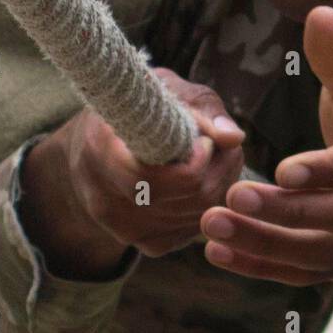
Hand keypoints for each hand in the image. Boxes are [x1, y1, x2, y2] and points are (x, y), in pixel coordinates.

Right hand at [20, 68, 244, 277]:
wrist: (98, 146)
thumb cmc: (138, 108)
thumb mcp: (165, 90)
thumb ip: (201, 110)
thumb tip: (233, 138)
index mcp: (100, 149)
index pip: (154, 176)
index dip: (195, 159)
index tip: (205, 139)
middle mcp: (104, 197)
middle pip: (186, 196)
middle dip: (218, 169)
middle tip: (223, 147)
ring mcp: (123, 227)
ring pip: (195, 214)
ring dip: (219, 185)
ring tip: (215, 159)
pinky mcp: (146, 242)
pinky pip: (192, 230)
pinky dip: (209, 206)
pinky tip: (204, 182)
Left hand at [199, 6, 332, 284]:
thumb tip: (320, 11)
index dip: (325, 169)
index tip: (283, 168)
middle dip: (283, 212)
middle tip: (229, 198)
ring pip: (315, 250)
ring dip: (262, 242)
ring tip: (210, 224)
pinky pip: (301, 273)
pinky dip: (260, 267)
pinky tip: (218, 252)